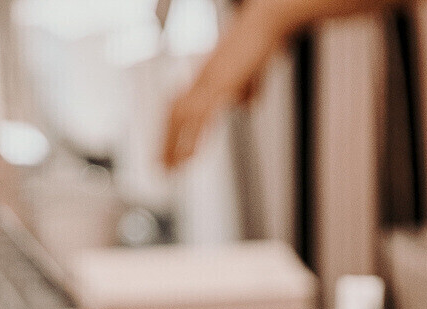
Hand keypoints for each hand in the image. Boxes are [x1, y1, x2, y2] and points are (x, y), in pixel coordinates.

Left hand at [163, 2, 292, 168]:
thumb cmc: (262, 41)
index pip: (179, 106)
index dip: (170, 130)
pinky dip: (194, 137)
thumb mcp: (251, 71)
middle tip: (159, 167)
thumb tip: (244, 104)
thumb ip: (245, 88)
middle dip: (165, 142)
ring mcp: (210, 80)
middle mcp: (202, 78)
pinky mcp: (222, 84)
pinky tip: (190, 155)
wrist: (267, 21)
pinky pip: (202, 114)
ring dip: (173, 145)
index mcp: (206, 76)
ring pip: (182, 116)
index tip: (165, 150)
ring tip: (169, 168)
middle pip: (173, 113)